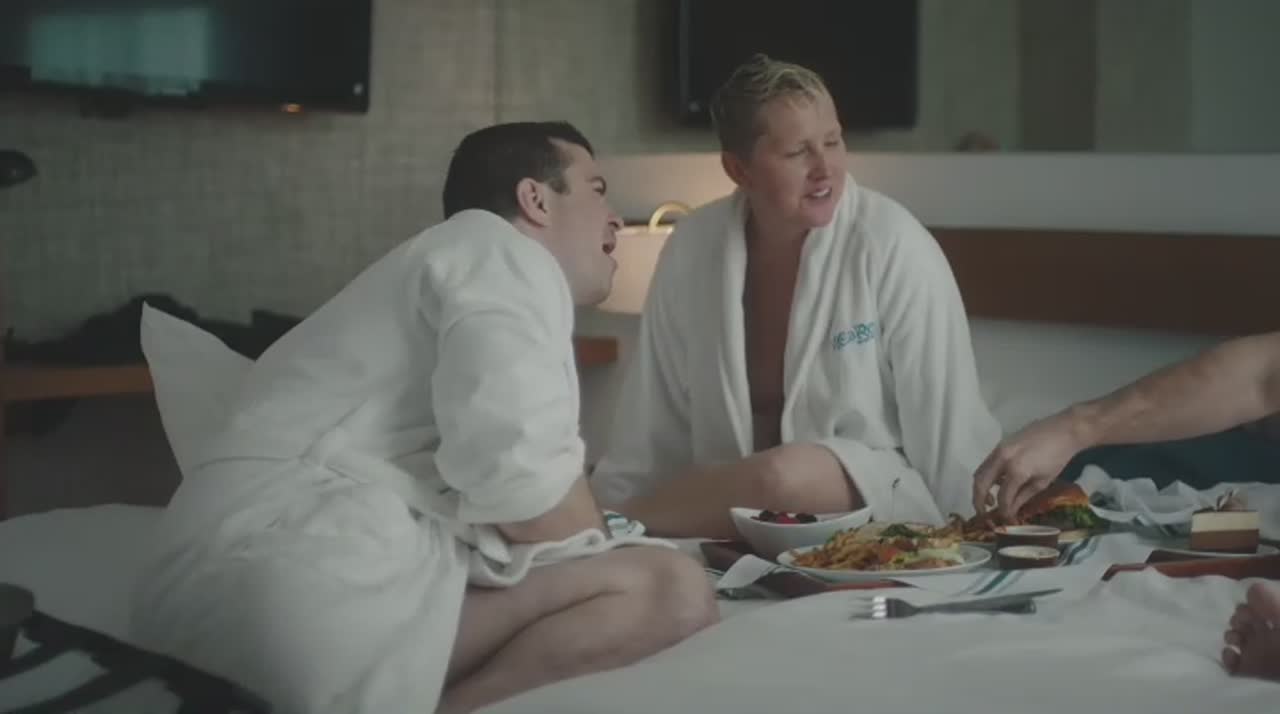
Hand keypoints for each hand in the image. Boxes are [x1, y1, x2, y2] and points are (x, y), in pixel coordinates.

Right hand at [972, 411, 1088, 521]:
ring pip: (980, 472)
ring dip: (980, 488)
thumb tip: (1011, 511)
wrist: (1064, 430)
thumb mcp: (1042, 481)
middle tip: (984, 514)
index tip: (1008, 521)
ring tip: (989, 500)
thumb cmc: (1058, 457)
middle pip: (980, 483)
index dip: (1004, 512)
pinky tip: (999, 484)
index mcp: (1016, 470)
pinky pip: (987, 463)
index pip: (1003, 497)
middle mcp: (1002, 459)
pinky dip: (988, 476)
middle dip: (978, 501)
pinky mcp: (1000, 445)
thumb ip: (1023, 497)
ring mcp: (999, 449)